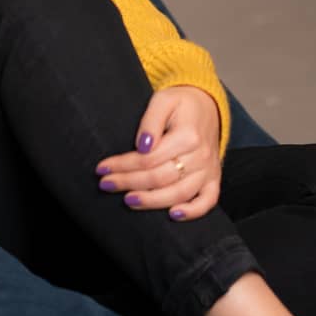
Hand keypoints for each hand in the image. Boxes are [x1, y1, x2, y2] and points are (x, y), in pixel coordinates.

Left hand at [96, 85, 222, 219]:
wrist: (207, 105)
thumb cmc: (180, 103)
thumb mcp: (163, 100)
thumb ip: (151, 121)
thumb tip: (142, 146)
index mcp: (188, 136)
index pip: (149, 159)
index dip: (123, 165)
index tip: (102, 168)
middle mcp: (200, 156)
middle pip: (160, 178)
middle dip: (129, 183)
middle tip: (106, 185)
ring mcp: (208, 170)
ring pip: (180, 193)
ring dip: (152, 201)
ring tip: (129, 201)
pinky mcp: (213, 178)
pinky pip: (208, 200)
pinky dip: (194, 211)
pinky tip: (173, 215)